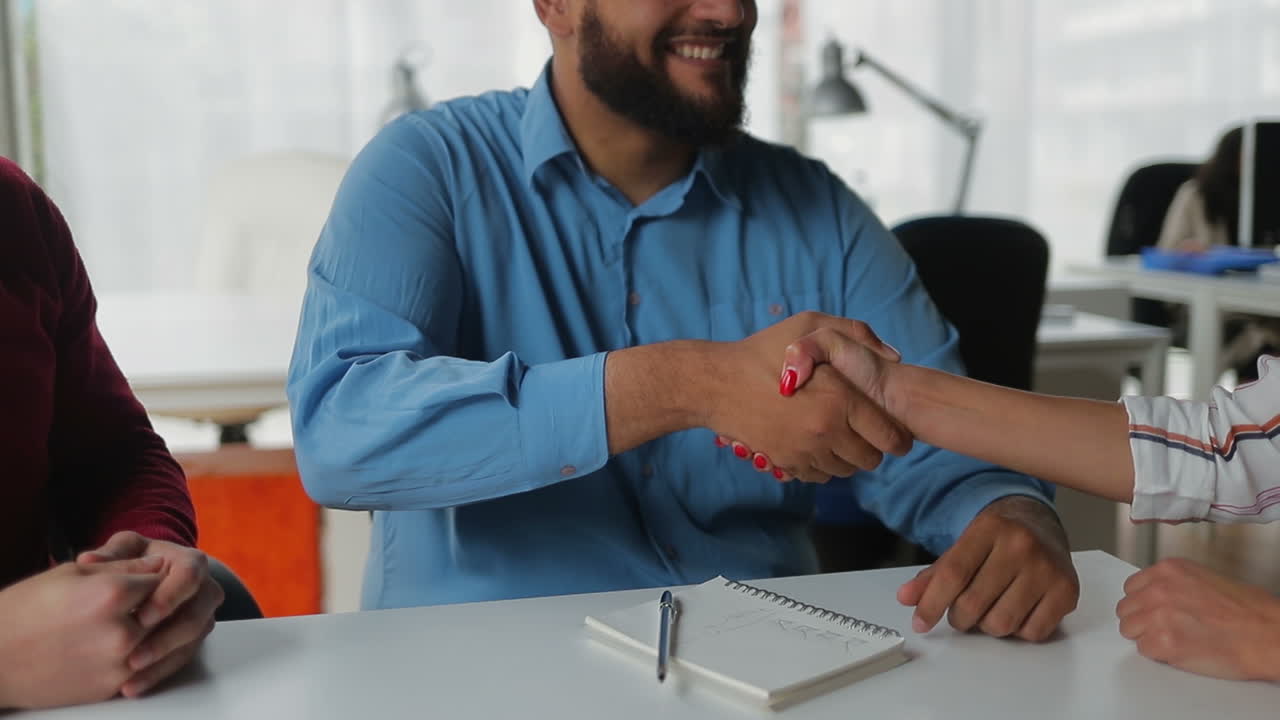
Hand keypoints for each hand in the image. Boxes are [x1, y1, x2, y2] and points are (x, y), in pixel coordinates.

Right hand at [0, 558, 163, 708]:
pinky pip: (142, 667)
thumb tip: (159, 564)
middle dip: (158, 603)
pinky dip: (137, 654)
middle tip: (139, 600)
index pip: (162, 578)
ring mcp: (119, 664)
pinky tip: (111, 645)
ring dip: (152, 630)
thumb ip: (123, 567)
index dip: (155, 575)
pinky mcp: (112, 687)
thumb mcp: (72, 573)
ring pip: (159, 641)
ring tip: (122, 622)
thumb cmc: (25, 609)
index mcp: (113, 595)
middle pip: (166, 611)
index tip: (146, 576)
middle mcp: (122, 632)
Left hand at [78, 532, 222, 696]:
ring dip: (162, 660)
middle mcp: (204, 589)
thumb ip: (111, 554)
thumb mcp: (125, 549)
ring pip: (192, 642)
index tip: (142, 616)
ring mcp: (201, 616)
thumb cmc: (138, 560)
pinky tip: (134, 683)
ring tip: (130, 673)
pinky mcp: (193, 639)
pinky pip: (182, 659)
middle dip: (166, 638)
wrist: (151, 577)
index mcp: (191, 561)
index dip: (169, 596)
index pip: (190, 576)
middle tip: (136, 655)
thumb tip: (90, 559)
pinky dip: (158, 673)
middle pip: (197, 616)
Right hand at [709, 312, 910, 482]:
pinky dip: (823, 465)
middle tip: (865, 433)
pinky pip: (819, 476)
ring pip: (845, 471)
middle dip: (873, 448)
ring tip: (839, 436)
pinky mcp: (786, 463)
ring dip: (847, 457)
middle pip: (871, 460)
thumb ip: (855, 332)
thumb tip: (893, 356)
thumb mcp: (809, 325)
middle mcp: (826, 431)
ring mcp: (805, 451)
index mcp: (839, 400)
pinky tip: (817, 445)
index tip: (897, 434)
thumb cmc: (762, 351)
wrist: (717, 384)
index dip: (898, 437)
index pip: (889, 437)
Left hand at [897, 496, 1079, 640]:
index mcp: (989, 529)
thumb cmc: (997, 539)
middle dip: (960, 618)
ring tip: (990, 609)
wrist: (1040, 523)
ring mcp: (1047, 568)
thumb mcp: (962, 546)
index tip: (920, 623)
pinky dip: (1018, 630)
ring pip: (1002, 623)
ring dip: (988, 626)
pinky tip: (1017, 610)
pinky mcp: (1067, 590)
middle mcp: (1021, 545)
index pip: (953, 574)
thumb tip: (906, 598)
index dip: (931, 603)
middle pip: (974, 603)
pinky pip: (1032, 632)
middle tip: (961, 613)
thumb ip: (933, 575)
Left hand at [1117, 558, 1279, 680]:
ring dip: (1147, 637)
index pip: (1132, 587)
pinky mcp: (1164, 642)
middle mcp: (1159, 588)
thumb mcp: (1204, 579)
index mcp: (1168, 569)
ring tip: (1175, 639)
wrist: (1268, 634)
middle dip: (1142, 620)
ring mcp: (1158, 615)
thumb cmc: (1248, 611)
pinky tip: (1181, 650)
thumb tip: (1155, 594)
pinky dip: (1159, 654)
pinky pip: (1144, 650)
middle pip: (1126, 609)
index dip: (1143, 603)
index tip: (1154, 611)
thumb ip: (1173, 584)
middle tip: (1165, 629)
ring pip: (1128, 629)